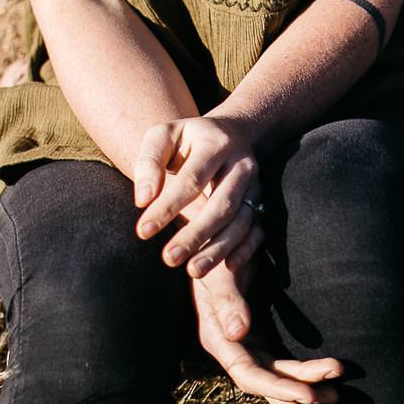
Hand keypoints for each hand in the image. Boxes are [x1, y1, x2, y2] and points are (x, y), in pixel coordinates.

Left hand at [132, 116, 265, 279]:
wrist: (230, 133)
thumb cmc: (186, 139)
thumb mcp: (163, 136)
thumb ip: (149, 163)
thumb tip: (143, 200)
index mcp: (215, 144)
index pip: (191, 180)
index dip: (167, 207)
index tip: (143, 231)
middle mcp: (241, 165)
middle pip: (222, 204)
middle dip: (195, 235)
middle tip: (168, 259)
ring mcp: (254, 185)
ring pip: (241, 221)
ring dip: (218, 248)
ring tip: (192, 271)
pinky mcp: (260, 202)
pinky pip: (258, 229)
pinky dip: (246, 249)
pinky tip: (228, 266)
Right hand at [192, 263, 341, 403]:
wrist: (217, 240)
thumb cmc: (216, 255)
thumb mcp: (219, 274)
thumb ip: (228, 301)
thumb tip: (238, 332)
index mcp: (218, 339)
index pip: (249, 375)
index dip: (277, 388)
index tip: (306, 394)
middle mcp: (232, 347)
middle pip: (267, 379)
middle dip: (299, 388)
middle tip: (335, 394)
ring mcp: (246, 343)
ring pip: (276, 373)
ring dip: (304, 384)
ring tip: (335, 393)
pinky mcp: (259, 335)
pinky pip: (280, 362)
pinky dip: (298, 374)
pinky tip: (318, 383)